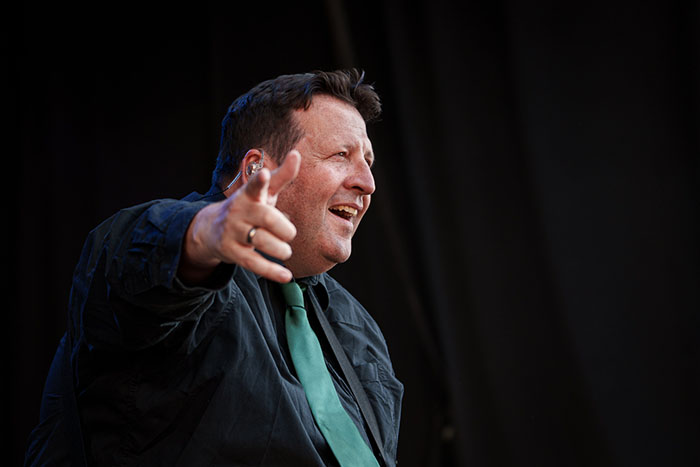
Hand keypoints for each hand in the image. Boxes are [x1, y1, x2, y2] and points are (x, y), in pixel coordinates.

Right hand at [180, 150, 300, 283]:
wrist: (211, 230)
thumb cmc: (248, 207)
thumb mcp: (263, 192)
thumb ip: (282, 176)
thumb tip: (296, 154)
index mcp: (248, 194)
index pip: (254, 185)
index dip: (260, 181)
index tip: (264, 174)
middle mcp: (239, 211)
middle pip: (266, 217)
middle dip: (284, 228)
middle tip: (290, 234)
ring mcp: (233, 232)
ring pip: (261, 241)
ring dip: (280, 249)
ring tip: (286, 251)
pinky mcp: (231, 252)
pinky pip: (254, 263)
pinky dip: (272, 271)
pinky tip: (286, 276)